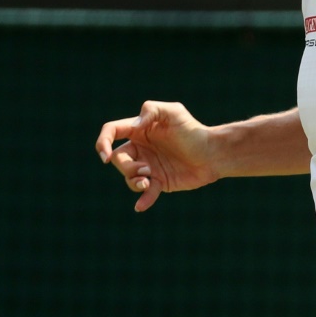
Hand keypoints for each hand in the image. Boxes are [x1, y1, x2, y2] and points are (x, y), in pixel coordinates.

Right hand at [95, 101, 218, 211]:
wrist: (213, 153)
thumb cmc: (193, 130)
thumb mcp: (174, 112)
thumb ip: (152, 110)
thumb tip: (134, 124)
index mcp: (140, 129)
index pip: (112, 132)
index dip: (102, 142)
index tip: (106, 156)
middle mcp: (141, 148)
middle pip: (118, 158)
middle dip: (126, 166)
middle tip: (146, 169)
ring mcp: (148, 166)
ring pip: (128, 177)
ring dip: (134, 181)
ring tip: (149, 181)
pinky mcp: (158, 182)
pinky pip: (144, 194)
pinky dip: (142, 200)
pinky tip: (141, 206)